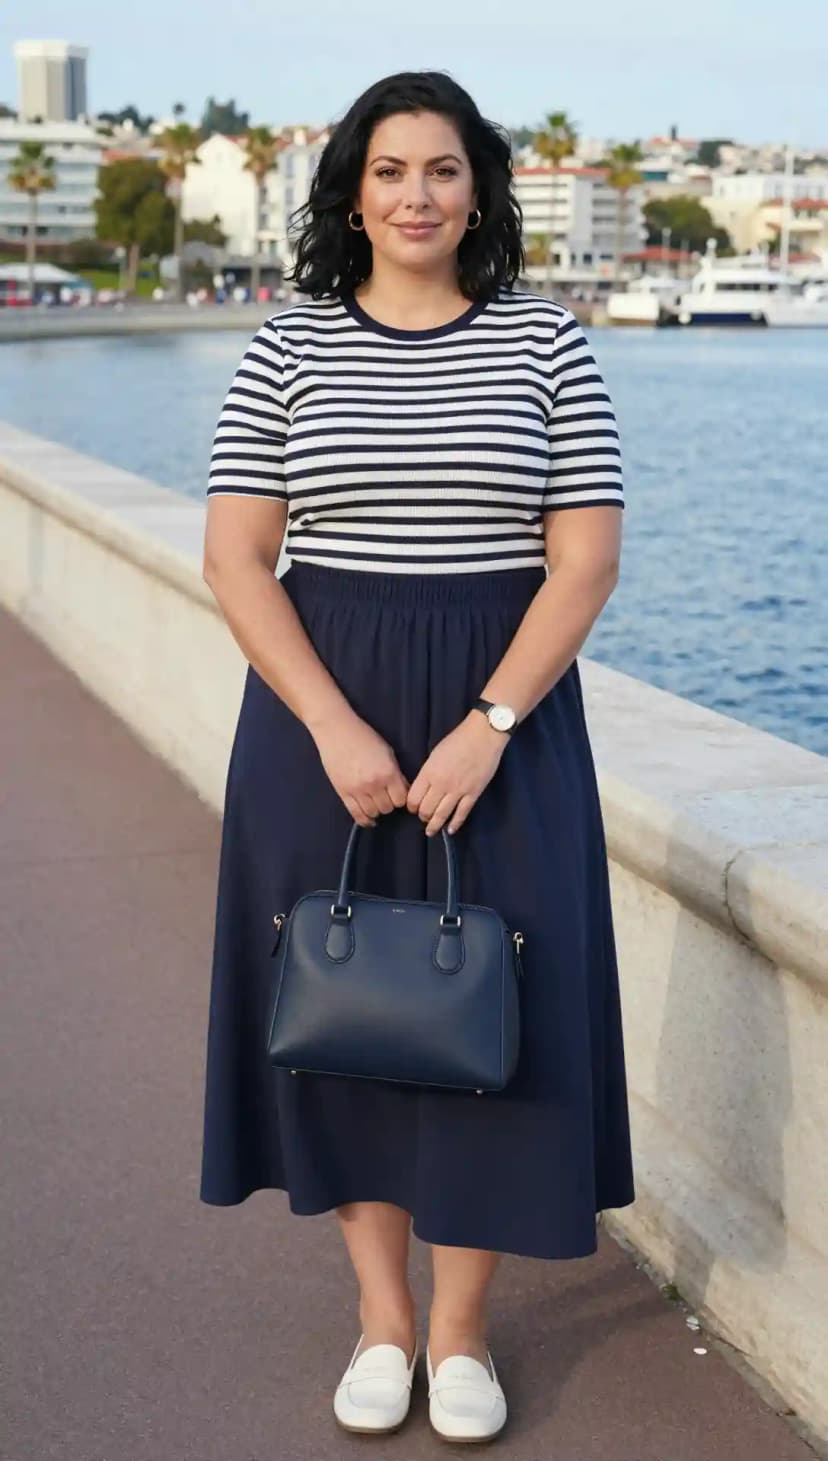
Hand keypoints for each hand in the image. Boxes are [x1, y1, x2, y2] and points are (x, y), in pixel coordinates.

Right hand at [310, 711, 409, 827]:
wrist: (336, 731)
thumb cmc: (363, 736)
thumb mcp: (387, 751)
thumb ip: (396, 772)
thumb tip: (403, 789)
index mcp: (388, 772)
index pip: (401, 799)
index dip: (401, 798)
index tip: (398, 794)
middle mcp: (374, 784)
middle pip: (387, 808)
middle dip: (389, 803)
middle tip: (386, 797)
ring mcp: (357, 790)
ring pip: (373, 813)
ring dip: (376, 810)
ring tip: (375, 803)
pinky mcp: (343, 792)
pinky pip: (356, 814)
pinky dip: (364, 820)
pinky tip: (368, 819)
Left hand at [406, 711, 508, 836]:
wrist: (483, 736)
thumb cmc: (458, 740)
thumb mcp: (435, 754)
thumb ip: (428, 772)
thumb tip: (424, 788)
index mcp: (429, 772)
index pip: (414, 798)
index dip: (411, 806)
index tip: (413, 808)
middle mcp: (441, 784)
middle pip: (426, 809)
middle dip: (422, 816)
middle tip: (423, 817)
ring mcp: (458, 791)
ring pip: (442, 814)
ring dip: (434, 824)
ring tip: (431, 830)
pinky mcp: (473, 793)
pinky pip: (462, 813)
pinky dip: (455, 824)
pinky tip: (450, 830)